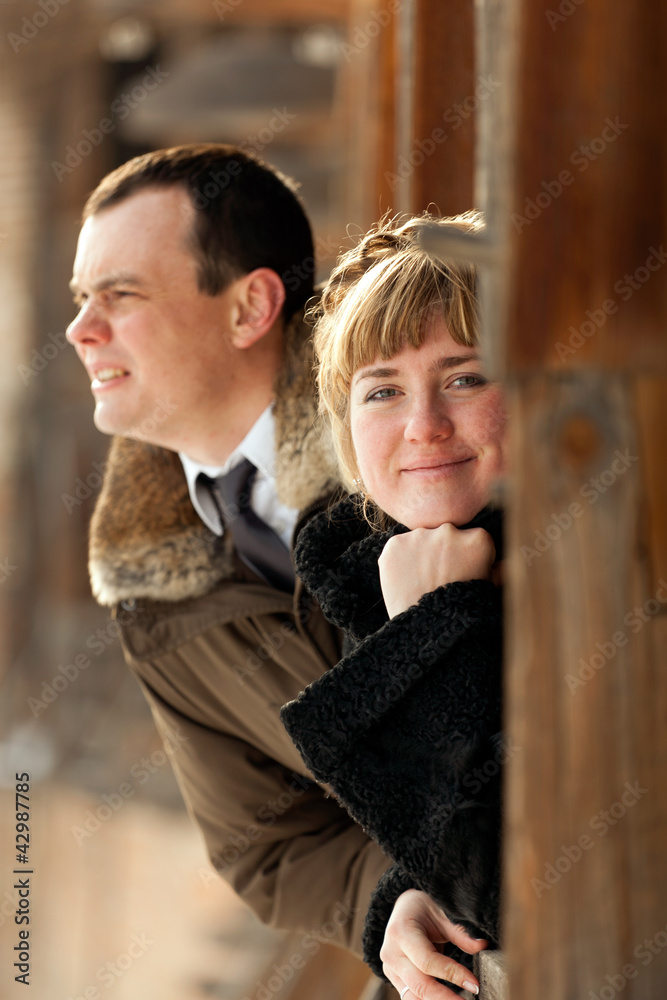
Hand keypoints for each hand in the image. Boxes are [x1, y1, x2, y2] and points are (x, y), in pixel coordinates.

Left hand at [378, 524, 495, 618]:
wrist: (427, 630)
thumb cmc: (463, 613)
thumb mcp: (489, 591)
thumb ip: (498, 571)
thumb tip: (506, 564)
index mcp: (478, 539)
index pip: (471, 539)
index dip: (467, 557)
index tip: (463, 574)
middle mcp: (449, 531)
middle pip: (446, 535)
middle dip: (443, 552)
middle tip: (440, 579)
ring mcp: (419, 536)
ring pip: (421, 540)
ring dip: (421, 555)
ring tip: (422, 582)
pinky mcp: (395, 544)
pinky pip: (398, 547)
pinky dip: (400, 561)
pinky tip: (407, 580)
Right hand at [380, 890, 486, 997]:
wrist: (403, 908)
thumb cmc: (422, 907)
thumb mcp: (441, 913)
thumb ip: (459, 932)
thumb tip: (481, 946)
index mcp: (401, 932)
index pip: (427, 961)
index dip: (452, 974)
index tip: (474, 984)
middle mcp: (392, 953)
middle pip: (419, 985)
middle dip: (446, 998)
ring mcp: (391, 969)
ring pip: (413, 997)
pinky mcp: (395, 979)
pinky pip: (412, 997)